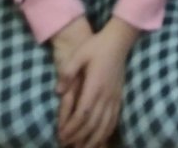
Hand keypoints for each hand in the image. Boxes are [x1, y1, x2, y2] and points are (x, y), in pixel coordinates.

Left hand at [56, 17, 135, 147]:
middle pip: (93, 124)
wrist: (119, 41)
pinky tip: (100, 140)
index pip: (83, 113)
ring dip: (93, 140)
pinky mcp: (119, 98)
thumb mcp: (79, 53)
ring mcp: (114, 97)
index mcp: (95, 85)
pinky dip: (106, 133)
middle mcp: (106, 95)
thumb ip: (67, 71)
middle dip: (79, 137)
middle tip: (66, 145)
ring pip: (104, 126)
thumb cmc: (97, 46)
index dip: (72, 128)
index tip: (61, 135)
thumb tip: (57, 91)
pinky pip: (113, 121)